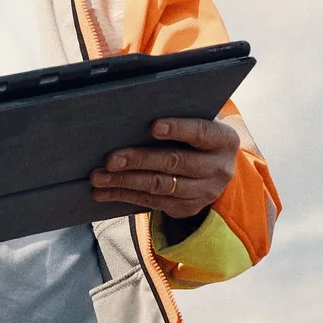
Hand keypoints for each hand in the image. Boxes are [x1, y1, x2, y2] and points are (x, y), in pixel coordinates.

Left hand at [91, 116, 239, 220]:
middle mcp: (218, 168)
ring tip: (99, 177)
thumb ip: (178, 117)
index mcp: (224, 140)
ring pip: (160, 186)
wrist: (216, 167)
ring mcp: (204, 192)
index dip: (178, 129)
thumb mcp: (199, 122)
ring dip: (125, 182)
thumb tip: (133, 114)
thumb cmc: (197, 136)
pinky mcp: (188, 208)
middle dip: (139, 160)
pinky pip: (153, 202)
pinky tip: (105, 192)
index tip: (153, 126)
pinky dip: (126, 196)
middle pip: (175, 163)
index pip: (201, 132)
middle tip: (111, 159)